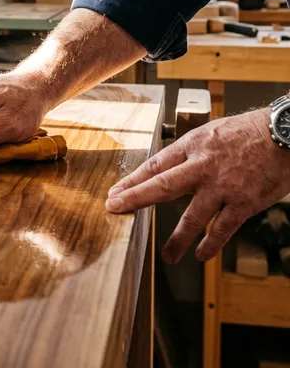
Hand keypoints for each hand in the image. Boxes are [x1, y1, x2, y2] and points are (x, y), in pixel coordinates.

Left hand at [106, 108, 289, 261]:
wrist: (283, 135)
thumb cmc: (246, 133)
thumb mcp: (209, 133)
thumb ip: (189, 153)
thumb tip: (167, 169)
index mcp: (192, 146)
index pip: (155, 165)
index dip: (133, 180)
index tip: (115, 192)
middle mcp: (203, 166)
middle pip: (162, 185)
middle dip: (135, 198)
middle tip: (115, 209)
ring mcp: (223, 186)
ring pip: (193, 216)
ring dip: (177, 238)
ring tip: (166, 255)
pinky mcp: (244, 202)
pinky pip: (223, 228)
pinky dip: (211, 244)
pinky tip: (201, 255)